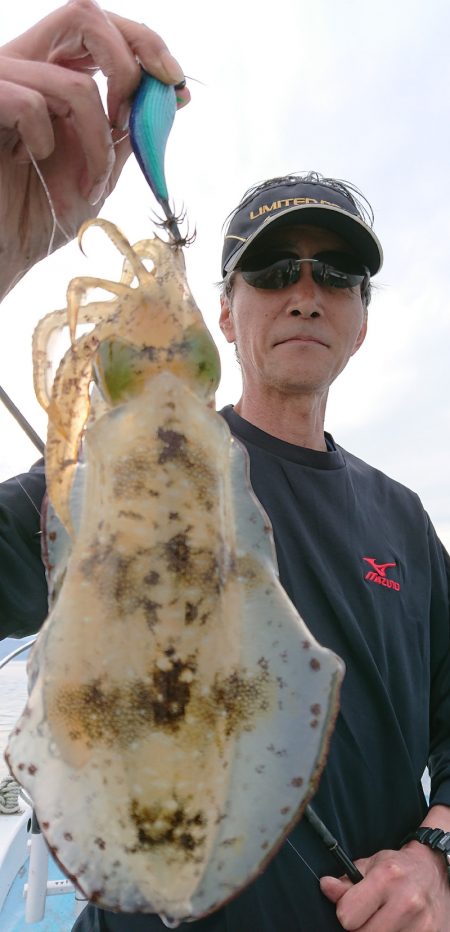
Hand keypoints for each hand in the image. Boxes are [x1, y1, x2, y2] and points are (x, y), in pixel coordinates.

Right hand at [0, 0, 189, 299]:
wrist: (2, 252)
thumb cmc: (42, 215)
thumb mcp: (100, 170)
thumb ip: (130, 128)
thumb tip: (172, 92)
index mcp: (54, 71)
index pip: (101, 26)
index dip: (144, 43)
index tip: (176, 84)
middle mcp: (26, 65)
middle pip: (84, 15)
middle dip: (128, 65)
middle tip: (134, 119)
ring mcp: (0, 80)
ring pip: (73, 82)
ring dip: (97, 141)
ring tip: (91, 183)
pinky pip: (30, 103)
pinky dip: (48, 142)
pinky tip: (38, 163)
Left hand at [320, 843, 449, 930]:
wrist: (434, 872)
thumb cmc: (398, 868)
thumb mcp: (371, 864)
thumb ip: (346, 880)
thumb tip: (326, 887)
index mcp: (387, 877)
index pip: (347, 916)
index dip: (345, 912)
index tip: (353, 907)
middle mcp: (407, 901)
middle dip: (361, 926)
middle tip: (370, 914)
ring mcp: (422, 923)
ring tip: (385, 919)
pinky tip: (397, 926)